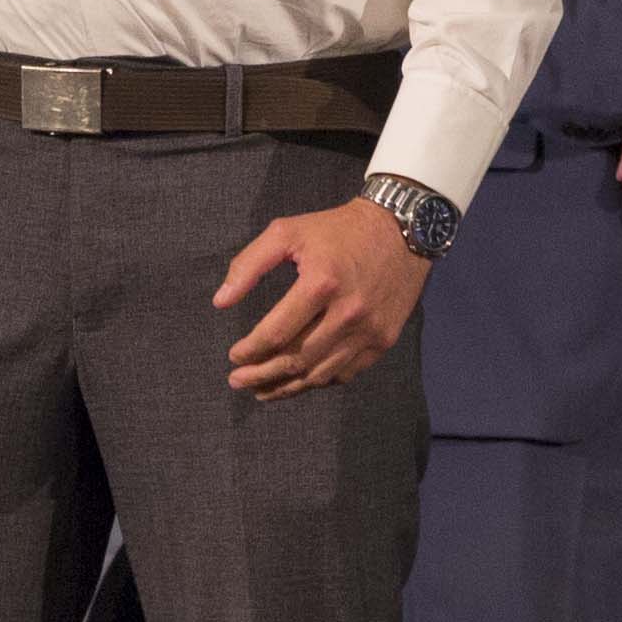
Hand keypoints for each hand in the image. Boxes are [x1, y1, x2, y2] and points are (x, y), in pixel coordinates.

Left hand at [214, 195, 424, 398]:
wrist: (400, 230)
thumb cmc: (336, 230)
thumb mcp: (287, 232)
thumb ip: (249, 264)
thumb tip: (221, 301)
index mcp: (321, 283)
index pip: (276, 333)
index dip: (249, 350)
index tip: (234, 355)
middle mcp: (347, 313)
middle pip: (296, 360)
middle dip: (260, 376)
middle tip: (237, 381)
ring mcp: (368, 331)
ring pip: (319, 374)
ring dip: (287, 387)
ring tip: (261, 391)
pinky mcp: (383, 340)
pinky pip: (345, 373)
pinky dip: (317, 381)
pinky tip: (298, 381)